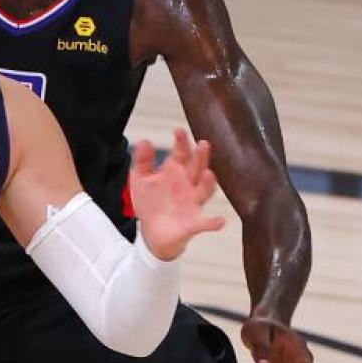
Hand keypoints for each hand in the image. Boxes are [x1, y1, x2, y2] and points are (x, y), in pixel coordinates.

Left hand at [129, 130, 225, 259]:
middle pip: (197, 168)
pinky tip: (220, 221)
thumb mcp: (141, 178)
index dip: (181, 142)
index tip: (178, 130)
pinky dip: (213, 222)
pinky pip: (205, 223)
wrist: (152, 232)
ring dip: (207, 183)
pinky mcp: (194, 223)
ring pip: (204, 191)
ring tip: (208, 173)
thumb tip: (145, 141)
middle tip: (203, 144)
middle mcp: (188, 185)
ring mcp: (193, 203)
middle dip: (200, 157)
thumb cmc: (151, 201)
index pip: (181, 154)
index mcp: (176, 171)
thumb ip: (143, 161)